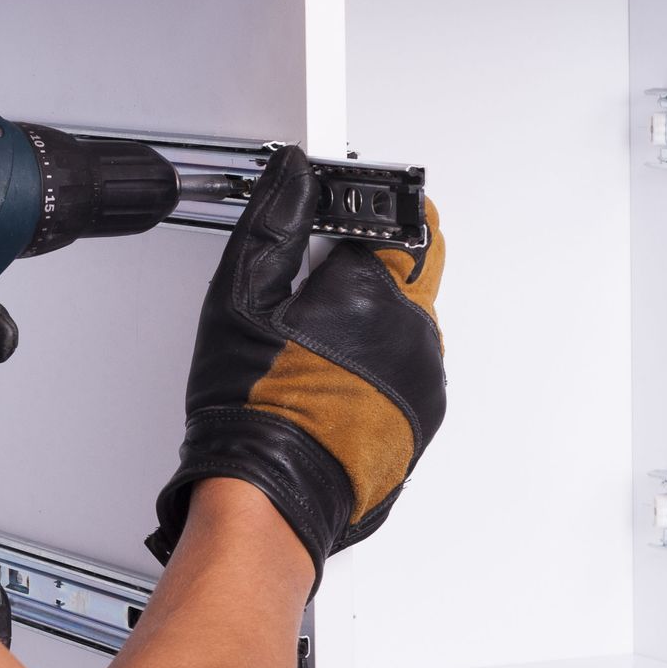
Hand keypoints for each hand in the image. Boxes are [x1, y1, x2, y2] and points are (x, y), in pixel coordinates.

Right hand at [144, 147, 446, 592]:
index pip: (404, 221)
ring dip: (372, 322)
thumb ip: (274, 224)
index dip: (373, 213)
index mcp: (374, 291)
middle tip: (312, 294)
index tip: (344, 220)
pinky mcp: (421, 420)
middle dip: (369, 271)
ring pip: (408, 325)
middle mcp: (413, 332)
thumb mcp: (242, 299)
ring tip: (311, 349)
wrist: (270, 492)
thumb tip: (294, 175)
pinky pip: (407, 374)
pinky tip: (327, 384)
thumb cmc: (252, 409)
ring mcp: (424, 381)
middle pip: (409, 273)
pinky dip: (376, 369)